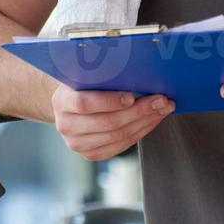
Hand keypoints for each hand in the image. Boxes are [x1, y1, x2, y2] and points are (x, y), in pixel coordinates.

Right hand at [51, 86, 174, 160]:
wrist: (70, 105)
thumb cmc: (83, 84)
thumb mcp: (85, 74)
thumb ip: (102, 74)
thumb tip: (138, 70)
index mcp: (61, 101)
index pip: (84, 104)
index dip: (109, 101)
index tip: (132, 95)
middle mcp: (66, 125)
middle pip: (108, 123)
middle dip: (140, 111)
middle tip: (161, 100)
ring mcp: (77, 143)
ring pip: (118, 136)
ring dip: (146, 122)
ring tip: (162, 109)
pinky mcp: (91, 154)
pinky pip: (121, 146)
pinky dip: (140, 132)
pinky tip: (151, 120)